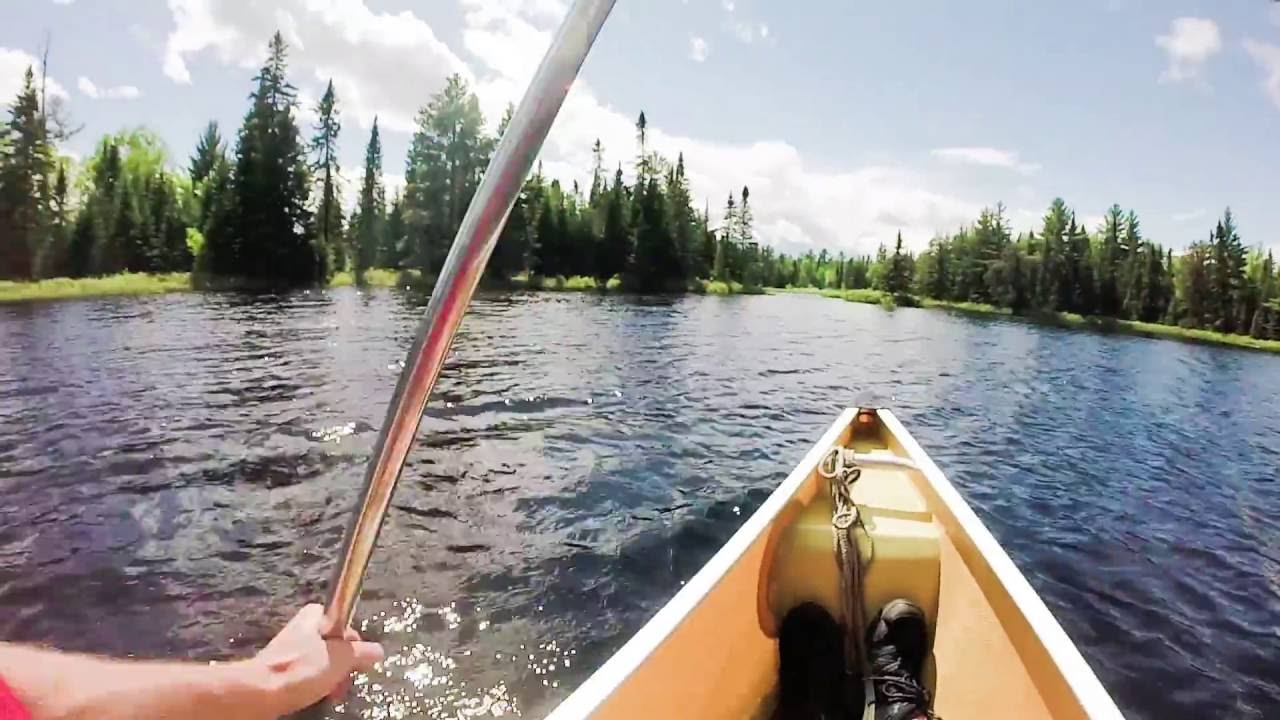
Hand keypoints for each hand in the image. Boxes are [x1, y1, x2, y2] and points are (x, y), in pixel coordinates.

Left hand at [248, 604, 384, 715]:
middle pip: (336, 645)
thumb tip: (378, 651)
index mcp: (315, 615)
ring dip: (330, 678)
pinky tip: (313, 694)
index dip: (354, 645)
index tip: (352, 662)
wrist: (259, 693)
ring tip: (327, 692)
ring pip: (323, 662)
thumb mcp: (342, 658)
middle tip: (340, 681)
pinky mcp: (283, 668)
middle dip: (342, 666)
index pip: (347, 625)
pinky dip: (314, 684)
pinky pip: (308, 674)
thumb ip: (363, 652)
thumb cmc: (302, 669)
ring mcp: (291, 649)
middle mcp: (303, 627)